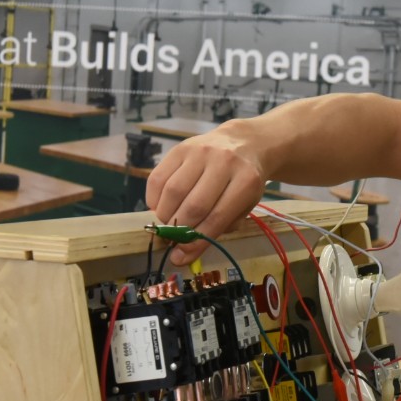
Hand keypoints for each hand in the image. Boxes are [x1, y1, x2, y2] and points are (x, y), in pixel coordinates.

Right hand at [145, 124, 273, 265]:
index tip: (181, 257)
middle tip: (172, 240)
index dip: (196, 241)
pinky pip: (158, 177)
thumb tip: (184, 254)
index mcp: (246, 181)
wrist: (242, 143)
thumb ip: (219, 227)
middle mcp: (223, 163)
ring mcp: (200, 152)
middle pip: (193, 205)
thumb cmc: (243, 181)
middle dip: (179, 230)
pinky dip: (154, 199)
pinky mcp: (180, 148)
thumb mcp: (244, 204)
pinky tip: (159, 206)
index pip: (217, 217)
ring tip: (167, 223)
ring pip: (173, 191)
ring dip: (165, 215)